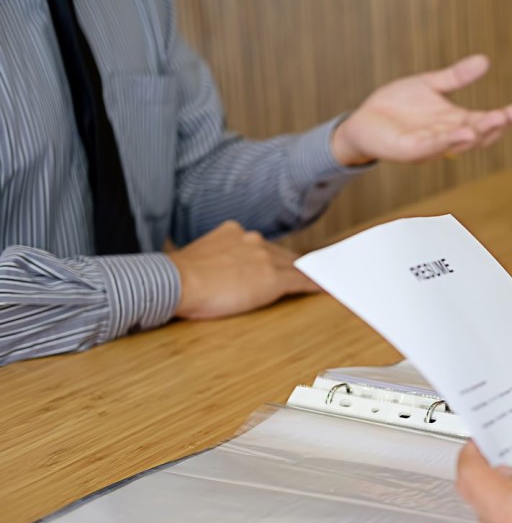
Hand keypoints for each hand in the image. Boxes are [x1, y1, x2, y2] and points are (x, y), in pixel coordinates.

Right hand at [167, 221, 318, 319]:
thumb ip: (214, 257)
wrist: (176, 281)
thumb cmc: (177, 277)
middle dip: (294, 264)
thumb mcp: (197, 257)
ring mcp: (264, 258)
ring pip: (294, 266)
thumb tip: (213, 270)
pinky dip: (315, 285)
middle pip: (282, 254)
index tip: (281, 262)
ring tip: (322, 280)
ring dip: (307, 274)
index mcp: (232, 232)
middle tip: (310, 271)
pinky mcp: (272, 278)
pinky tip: (325, 289)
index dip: (274, 257)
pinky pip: (301, 282)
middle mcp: (252, 240)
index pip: (262, 246)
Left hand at [330, 54, 511, 164]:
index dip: (502, 118)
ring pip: (458, 143)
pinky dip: (447, 140)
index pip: (483, 122)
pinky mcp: (411, 151)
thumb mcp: (430, 85)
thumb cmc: (397, 106)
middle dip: (494, 126)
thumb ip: (457, 77)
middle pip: (477, 136)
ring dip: (476, 133)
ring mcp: (430, 146)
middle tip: (508, 115)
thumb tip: (485, 61)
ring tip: (493, 121)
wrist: (364, 120)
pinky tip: (461, 131)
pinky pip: (432, 146)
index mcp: (453, 122)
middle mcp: (446, 137)